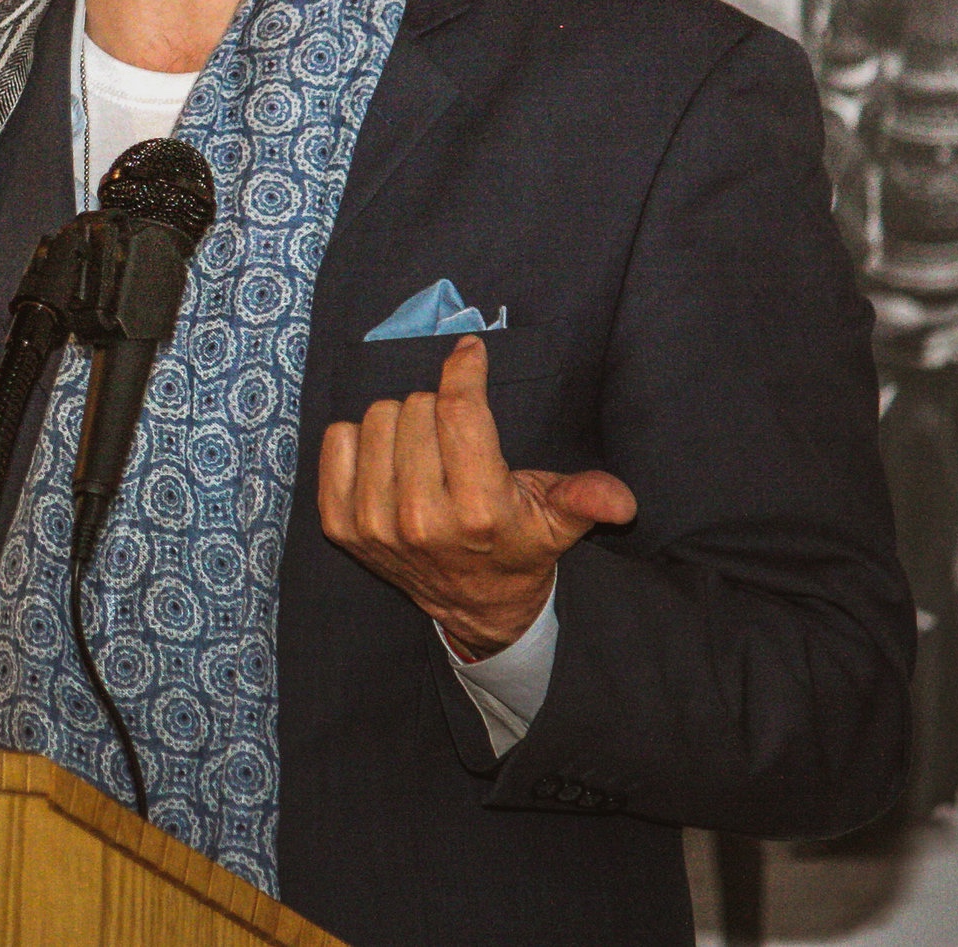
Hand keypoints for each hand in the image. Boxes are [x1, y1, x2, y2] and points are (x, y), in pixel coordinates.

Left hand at [317, 336, 637, 657]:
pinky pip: (337, 440)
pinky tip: (387, 464)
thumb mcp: (558, 521)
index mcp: (478, 510)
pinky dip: (359, 441)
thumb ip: (586, 500)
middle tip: (454, 438)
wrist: (473, 606)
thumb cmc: (516, 544)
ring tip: (424, 452)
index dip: (464, 370)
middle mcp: (420, 519)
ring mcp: (374, 524)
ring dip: (400, 423)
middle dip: (437, 409)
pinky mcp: (339, 525)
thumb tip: (621, 500)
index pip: (459, 410)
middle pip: (415, 406)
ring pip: (376, 417)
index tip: (470, 351)